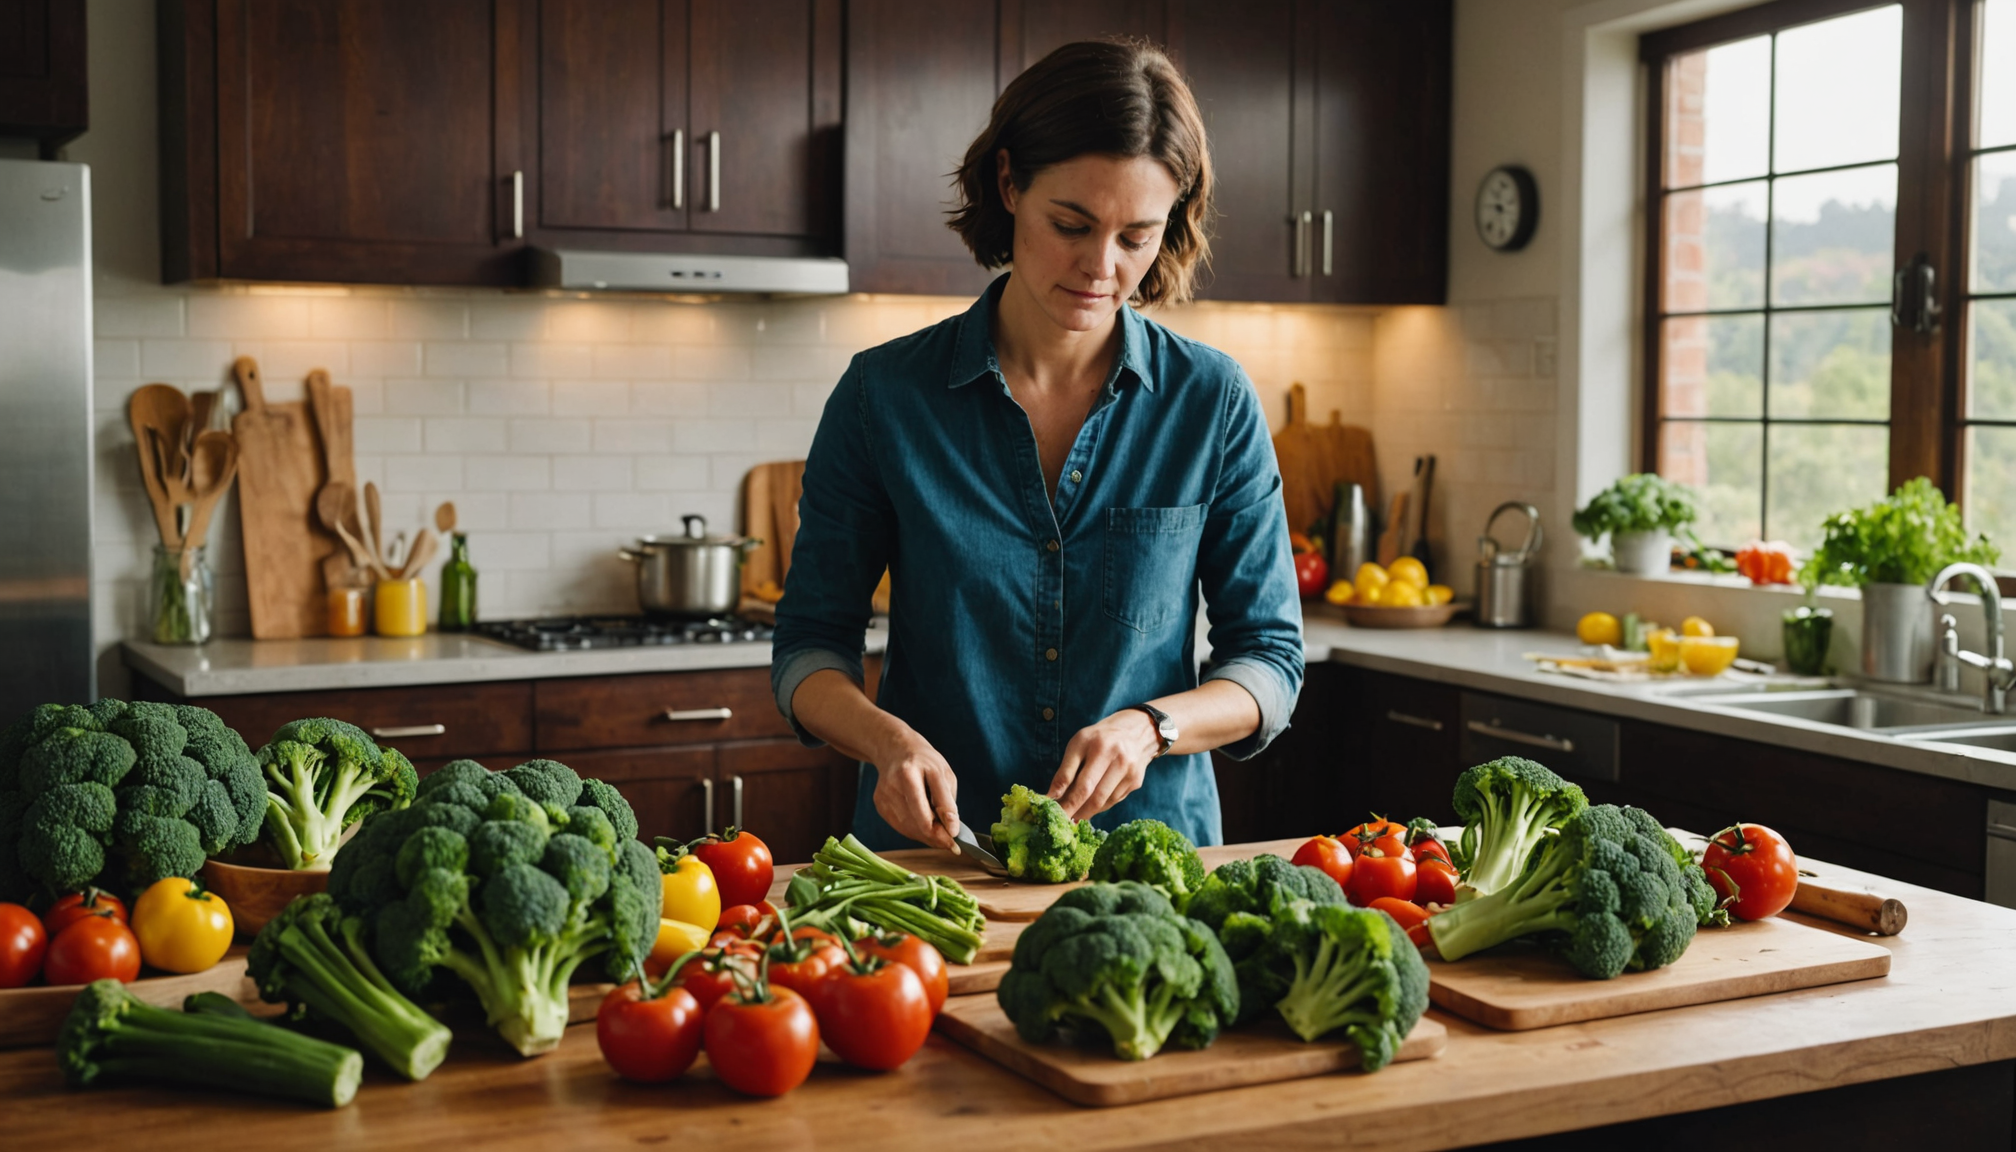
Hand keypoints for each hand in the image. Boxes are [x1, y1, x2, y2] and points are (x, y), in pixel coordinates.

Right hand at [868, 724, 960, 850]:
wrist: (895, 750)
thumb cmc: (925, 763)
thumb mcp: (943, 773)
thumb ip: (947, 800)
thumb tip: (950, 830)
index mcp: (919, 768)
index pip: (937, 797)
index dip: (948, 820)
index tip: (956, 835)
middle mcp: (898, 779)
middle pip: (920, 819)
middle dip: (937, 836)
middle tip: (951, 844)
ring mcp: (886, 792)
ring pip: (910, 827)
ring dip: (927, 837)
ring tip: (940, 836)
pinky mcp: (879, 803)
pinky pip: (900, 827)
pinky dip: (915, 832)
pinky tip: (924, 828)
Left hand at [1048, 709, 1161, 820]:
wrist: (1134, 731)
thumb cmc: (1098, 739)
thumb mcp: (1077, 745)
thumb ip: (1065, 772)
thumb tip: (1052, 797)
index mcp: (1100, 747)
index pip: (1083, 784)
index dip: (1068, 803)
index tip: (1055, 814)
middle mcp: (1119, 760)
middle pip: (1095, 797)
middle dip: (1076, 811)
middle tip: (1063, 820)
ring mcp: (1130, 773)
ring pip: (1104, 802)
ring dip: (1087, 811)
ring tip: (1073, 813)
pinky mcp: (1136, 782)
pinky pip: (1113, 801)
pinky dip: (1099, 806)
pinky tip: (1089, 805)